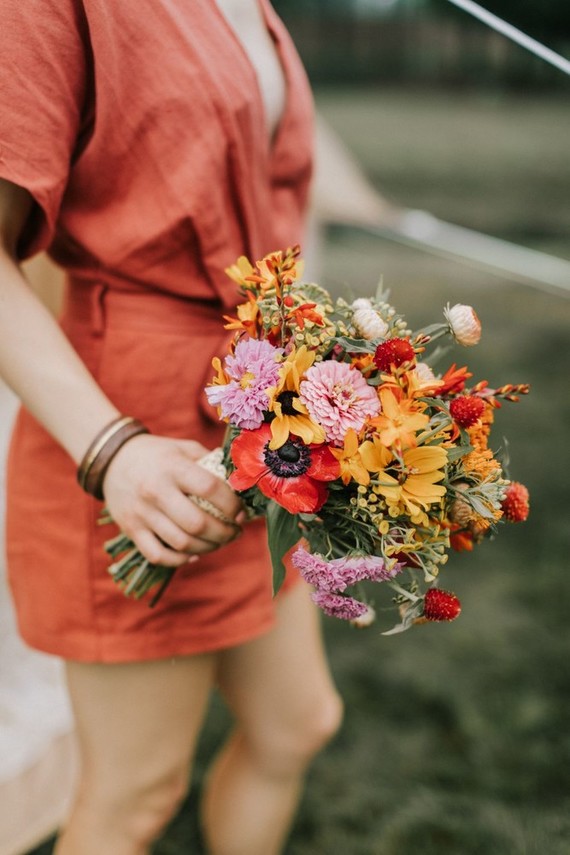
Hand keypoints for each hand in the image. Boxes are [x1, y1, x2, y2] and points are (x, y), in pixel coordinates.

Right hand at [101, 435, 243, 566]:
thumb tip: (240, 482)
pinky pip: (158, 555)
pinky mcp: (131, 530)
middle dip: (224, 533)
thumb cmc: (157, 454)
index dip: (232, 505)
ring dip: (208, 548)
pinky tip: (194, 554)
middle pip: (197, 523)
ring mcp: (142, 513)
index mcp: (173, 467)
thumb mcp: (184, 448)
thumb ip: (211, 462)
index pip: (210, 489)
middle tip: (236, 532)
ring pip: (181, 544)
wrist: (112, 459)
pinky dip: (180, 560)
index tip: (241, 513)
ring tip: (220, 542)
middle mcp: (156, 491)